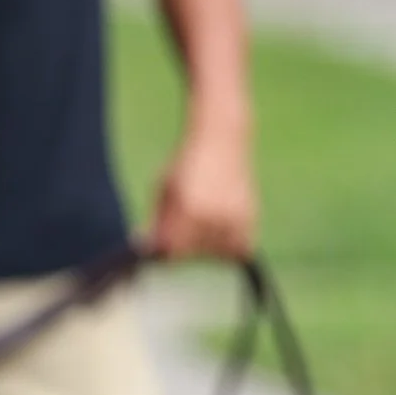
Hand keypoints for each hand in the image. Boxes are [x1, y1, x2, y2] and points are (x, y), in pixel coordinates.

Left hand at [150, 128, 257, 261]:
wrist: (221, 139)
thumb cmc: (186, 163)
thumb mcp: (163, 188)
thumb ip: (156, 221)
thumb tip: (144, 248)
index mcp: (188, 210)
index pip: (171, 251)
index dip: (163, 251)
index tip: (161, 243)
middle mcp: (213, 217)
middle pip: (193, 254)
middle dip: (183, 248)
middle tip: (182, 229)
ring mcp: (234, 218)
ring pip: (217, 255)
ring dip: (207, 249)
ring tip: (201, 227)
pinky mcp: (251, 216)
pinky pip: (240, 248)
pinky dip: (230, 247)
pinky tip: (220, 232)